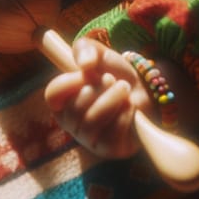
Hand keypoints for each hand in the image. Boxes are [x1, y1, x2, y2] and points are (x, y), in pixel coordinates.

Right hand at [44, 38, 153, 158]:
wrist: (146, 93)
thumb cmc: (116, 75)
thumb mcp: (100, 54)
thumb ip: (86, 49)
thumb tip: (84, 64)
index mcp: (63, 100)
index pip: (52, 94)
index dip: (70, 81)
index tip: (88, 71)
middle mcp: (71, 123)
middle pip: (75, 107)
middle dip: (99, 88)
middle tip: (112, 80)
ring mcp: (89, 139)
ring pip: (93, 120)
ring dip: (113, 98)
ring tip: (125, 89)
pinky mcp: (110, 149)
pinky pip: (113, 131)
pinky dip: (126, 113)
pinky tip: (131, 107)